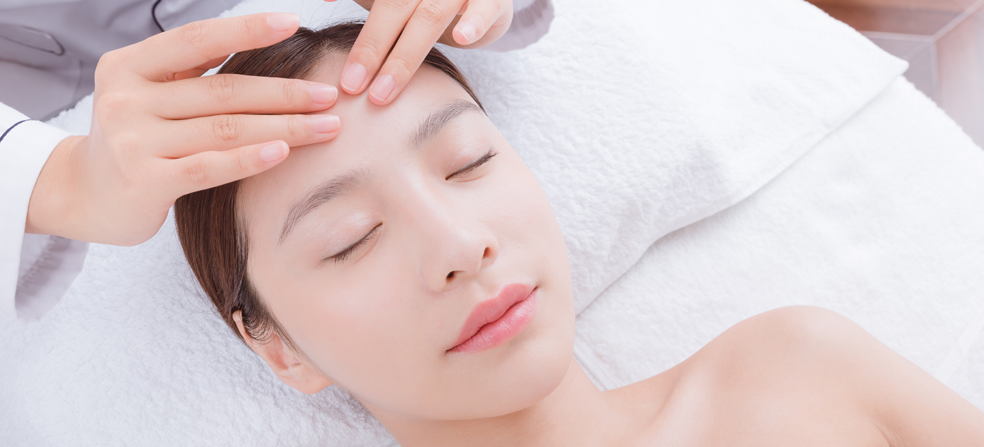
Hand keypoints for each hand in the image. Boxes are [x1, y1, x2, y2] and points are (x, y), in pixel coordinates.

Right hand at [26, 13, 341, 245]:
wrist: (84, 196)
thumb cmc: (136, 139)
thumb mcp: (149, 94)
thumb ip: (191, 74)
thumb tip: (261, 42)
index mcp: (130, 65)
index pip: (198, 40)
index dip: (247, 30)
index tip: (294, 23)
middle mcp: (127, 98)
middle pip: (223, 90)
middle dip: (285, 93)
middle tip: (331, 96)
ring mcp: (133, 140)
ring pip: (225, 128)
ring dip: (285, 127)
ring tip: (327, 128)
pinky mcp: (145, 180)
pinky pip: (210, 166)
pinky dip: (250, 158)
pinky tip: (283, 152)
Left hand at [327, 0, 512, 104]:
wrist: (481, 0)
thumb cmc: (425, 2)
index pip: (372, 1)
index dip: (357, 37)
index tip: (340, 71)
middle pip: (393, 7)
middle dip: (371, 49)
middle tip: (352, 87)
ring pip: (430, 14)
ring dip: (406, 55)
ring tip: (384, 89)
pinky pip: (484, 6)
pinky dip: (473, 21)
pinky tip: (462, 38)